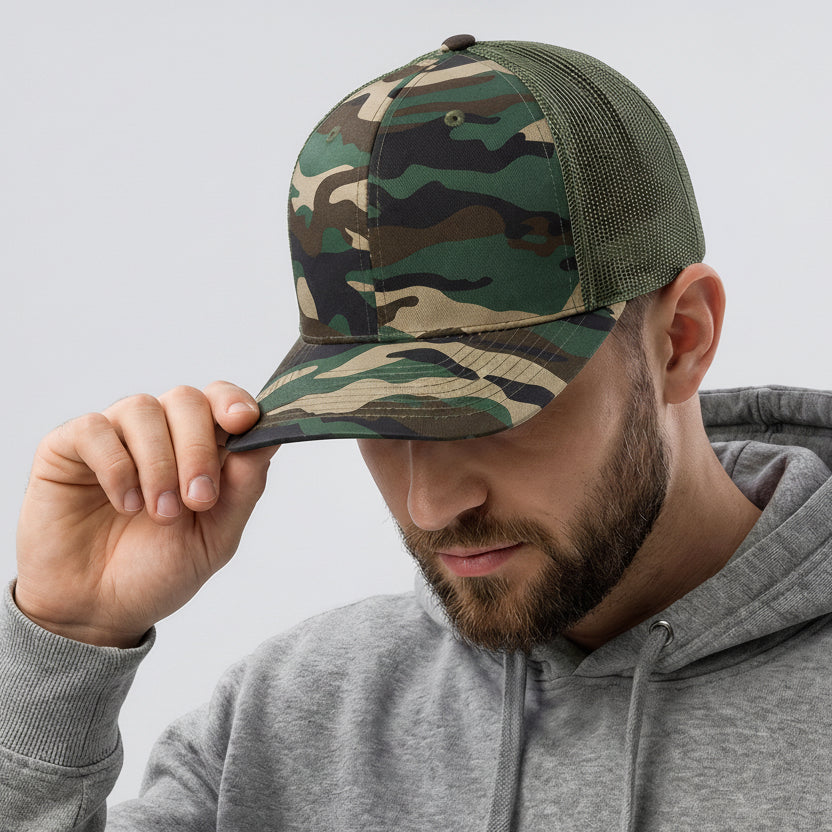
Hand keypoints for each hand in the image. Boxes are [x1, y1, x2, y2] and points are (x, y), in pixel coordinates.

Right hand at [14, 381, 277, 646]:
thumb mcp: (216, 536)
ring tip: (160, 512)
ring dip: (159, 463)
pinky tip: (124, 502)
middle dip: (198, 448)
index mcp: (200, 447)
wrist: (98, 611)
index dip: (233, 402)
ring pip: (143, 408)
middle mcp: (159, 433)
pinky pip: (95, 429)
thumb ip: (245, 486)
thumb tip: (272, 437)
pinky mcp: (68, 448)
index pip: (221, 400)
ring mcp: (114, 436)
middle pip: (186, 400)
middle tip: (198, 500)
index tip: (242, 423)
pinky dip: (116, 466)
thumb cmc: (158, 571)